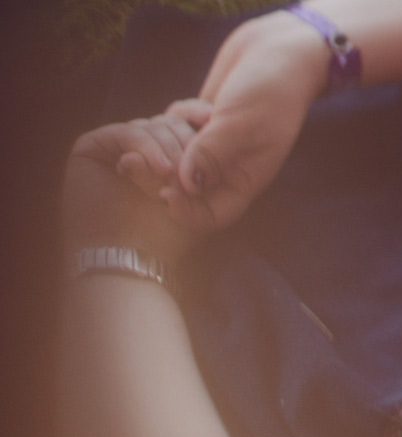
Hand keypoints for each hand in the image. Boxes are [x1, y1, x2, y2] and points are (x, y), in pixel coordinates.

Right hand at [62, 104, 227, 263]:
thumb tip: (210, 121)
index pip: (184, 125)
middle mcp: (141, 148)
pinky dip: (148, 148)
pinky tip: (160, 169)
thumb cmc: (169, 236)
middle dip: (187, 144)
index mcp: (165, 156)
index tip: (214, 120)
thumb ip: (205, 165)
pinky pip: (128, 133)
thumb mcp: (199, 198)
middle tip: (193, 172)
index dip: (198, 118)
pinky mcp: (93, 146)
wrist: (131, 257)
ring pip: (152, 127)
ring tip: (173, 178)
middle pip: (170, 123)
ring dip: (169, 151)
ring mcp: (116, 146)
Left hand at [166, 11, 328, 226]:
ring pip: (173, 162)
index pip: (213, 216)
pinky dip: (172, 121)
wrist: (278, 53)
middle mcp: (227, 171)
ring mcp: (212, 149)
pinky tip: (191, 107)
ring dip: (165, 144)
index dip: (186, 213)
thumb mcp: (241, 122)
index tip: (164, 193)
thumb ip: (211, 153)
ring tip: (175, 122)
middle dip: (158, 178)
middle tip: (132, 159)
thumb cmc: (272, 91)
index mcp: (245, 181)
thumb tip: (185, 185)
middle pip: (185, 193)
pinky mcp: (200, 127)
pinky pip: (171, 134)